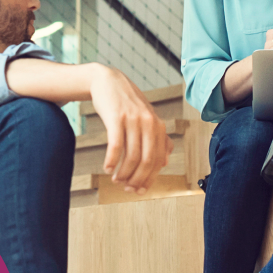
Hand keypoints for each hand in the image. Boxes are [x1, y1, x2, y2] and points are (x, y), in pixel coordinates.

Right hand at [89, 65, 172, 193]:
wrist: (108, 81)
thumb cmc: (127, 103)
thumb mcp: (147, 118)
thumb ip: (158, 138)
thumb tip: (165, 162)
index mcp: (159, 126)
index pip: (158, 160)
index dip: (149, 179)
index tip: (139, 190)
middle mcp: (149, 123)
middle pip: (146, 161)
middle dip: (137, 179)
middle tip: (126, 188)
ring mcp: (133, 119)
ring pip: (131, 156)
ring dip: (123, 173)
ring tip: (116, 179)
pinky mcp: (116, 117)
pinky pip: (115, 145)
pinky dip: (112, 161)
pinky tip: (107, 168)